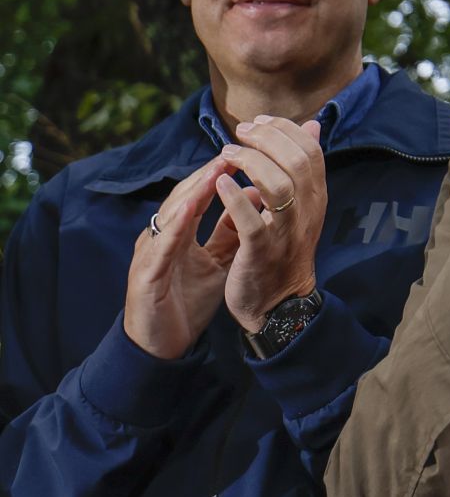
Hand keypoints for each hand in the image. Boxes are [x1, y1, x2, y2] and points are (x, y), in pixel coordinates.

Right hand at [123, 158, 245, 358]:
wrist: (163, 346)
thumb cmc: (187, 300)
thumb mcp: (218, 261)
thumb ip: (232, 230)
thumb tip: (257, 193)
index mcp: (179, 233)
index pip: (200, 194)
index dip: (220, 173)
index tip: (247, 152)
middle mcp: (162, 237)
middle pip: (183, 197)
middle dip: (207, 173)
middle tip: (233, 150)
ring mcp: (151, 255)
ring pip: (169, 215)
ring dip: (192, 191)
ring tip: (215, 170)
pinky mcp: (145, 276)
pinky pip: (161, 247)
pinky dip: (176, 225)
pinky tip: (192, 208)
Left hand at [213, 117, 326, 332]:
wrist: (279, 303)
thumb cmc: (285, 249)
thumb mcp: (302, 205)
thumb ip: (303, 167)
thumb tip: (312, 125)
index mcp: (317, 197)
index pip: (311, 150)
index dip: (284, 129)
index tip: (258, 123)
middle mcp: (308, 210)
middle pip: (296, 160)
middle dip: (266, 139)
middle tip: (240, 133)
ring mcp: (287, 231)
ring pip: (277, 185)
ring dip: (250, 162)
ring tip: (228, 155)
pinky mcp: (262, 250)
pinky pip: (252, 220)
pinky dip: (234, 198)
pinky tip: (220, 184)